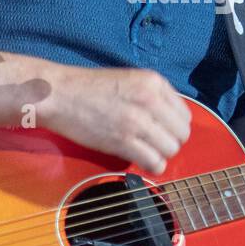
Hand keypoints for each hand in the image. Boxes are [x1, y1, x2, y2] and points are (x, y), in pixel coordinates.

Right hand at [42, 66, 190, 174]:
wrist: (59, 94)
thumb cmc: (89, 89)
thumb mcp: (130, 80)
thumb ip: (154, 96)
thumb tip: (170, 120)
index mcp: (154, 82)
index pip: (185, 114)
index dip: (174, 127)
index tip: (162, 131)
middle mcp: (150, 100)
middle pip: (181, 134)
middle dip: (170, 142)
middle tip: (153, 143)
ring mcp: (137, 121)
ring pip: (170, 150)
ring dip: (160, 155)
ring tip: (145, 151)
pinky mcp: (123, 140)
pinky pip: (154, 162)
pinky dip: (151, 166)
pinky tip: (140, 160)